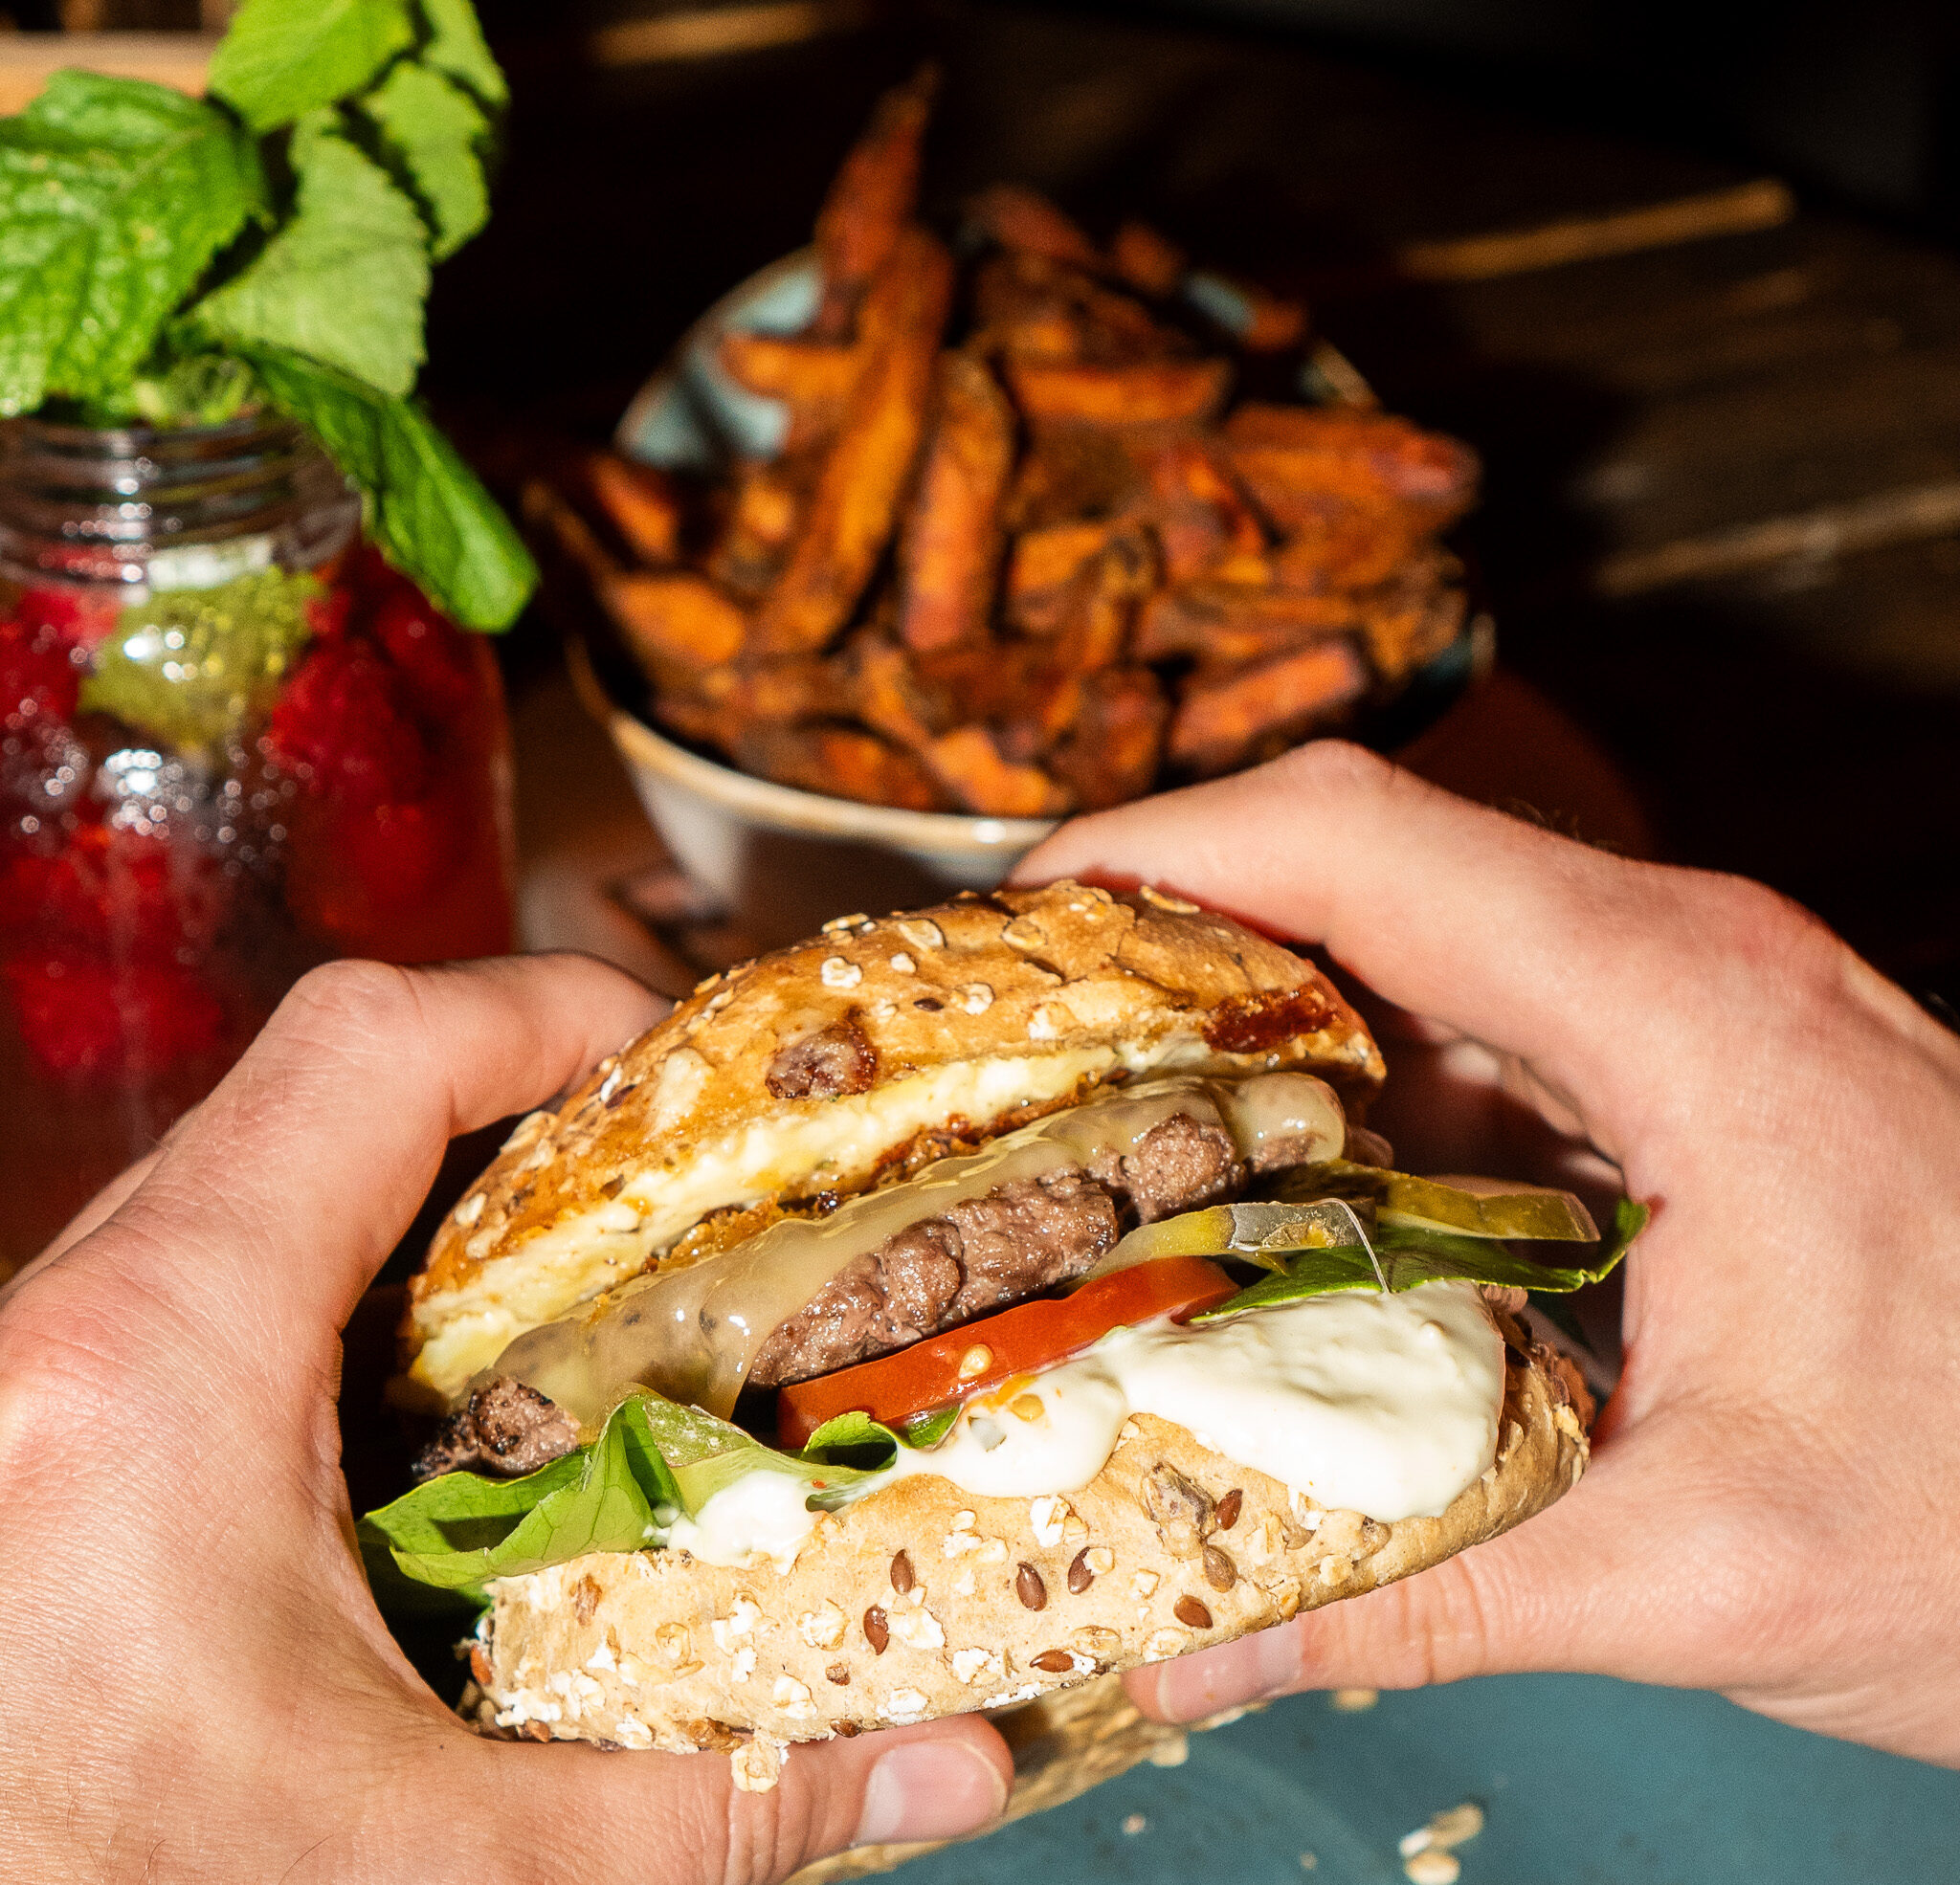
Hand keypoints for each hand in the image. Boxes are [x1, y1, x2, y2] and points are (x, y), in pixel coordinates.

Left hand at [0, 957, 1008, 1880]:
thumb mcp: (436, 1867)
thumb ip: (707, 1806)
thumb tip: (947, 1768)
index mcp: (163, 1365)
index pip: (372, 1050)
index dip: (549, 1012)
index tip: (679, 1067)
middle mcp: (71, 1328)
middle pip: (321, 1086)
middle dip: (515, 1113)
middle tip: (660, 1199)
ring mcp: (27, 1367)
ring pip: (248, 1171)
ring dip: (422, 1200)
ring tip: (565, 1295)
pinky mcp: (25, 1424)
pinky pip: (192, 1265)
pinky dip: (333, 1282)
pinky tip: (420, 1407)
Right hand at [1017, 741, 1959, 1766]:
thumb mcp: (1711, 1574)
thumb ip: (1427, 1598)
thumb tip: (1190, 1649)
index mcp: (1680, 1010)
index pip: (1358, 838)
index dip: (1159, 847)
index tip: (1011, 928)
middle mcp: (1678, 958)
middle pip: (1361, 853)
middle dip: (1169, 918)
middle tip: (1017, 1038)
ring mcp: (1689, 1001)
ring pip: (1412, 929)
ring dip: (1253, 1001)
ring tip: (1102, 1113)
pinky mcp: (1693, 1064)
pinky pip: (1477, 1014)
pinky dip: (1349, 1074)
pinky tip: (1274, 1189)